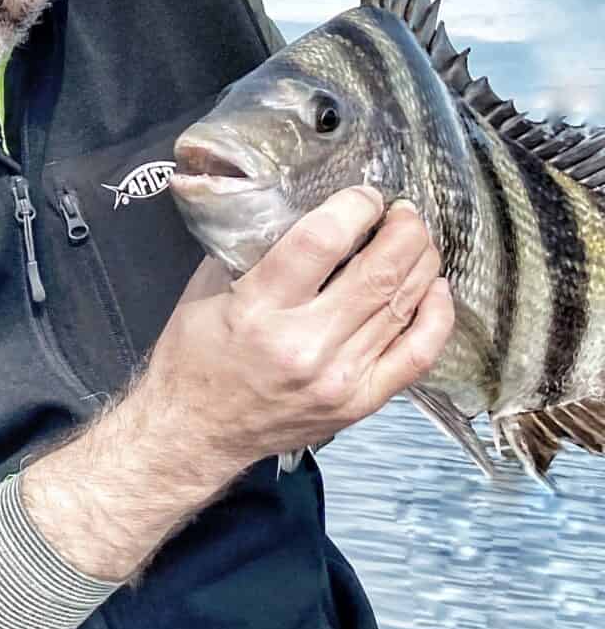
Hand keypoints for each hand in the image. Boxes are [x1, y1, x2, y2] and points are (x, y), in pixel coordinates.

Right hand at [145, 188, 451, 470]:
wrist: (193, 433)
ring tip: (415, 240)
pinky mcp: (359, 401)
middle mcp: (304, 344)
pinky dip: (436, 315)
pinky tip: (435, 288)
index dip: (355, 207)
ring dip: (420, 261)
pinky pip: (417, 353)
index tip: (363, 196)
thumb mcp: (203, 294)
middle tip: (401, 212)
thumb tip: (297, 211)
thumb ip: (250, 252)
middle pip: (378, 271)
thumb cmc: (193, 359)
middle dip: (403, 229)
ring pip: (402, 304)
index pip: (322, 241)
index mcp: (257, 309)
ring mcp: (338, 377)